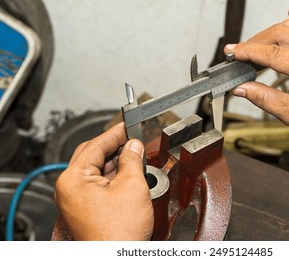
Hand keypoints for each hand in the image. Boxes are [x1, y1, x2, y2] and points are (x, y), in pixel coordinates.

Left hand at [54, 123, 153, 239]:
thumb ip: (132, 160)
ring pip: (95, 169)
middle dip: (113, 146)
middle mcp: (69, 189)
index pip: (95, 145)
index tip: (126, 125)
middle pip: (91, 155)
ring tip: (133, 155)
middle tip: (131, 138)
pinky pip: (96, 183)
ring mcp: (74, 199)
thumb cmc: (118, 234)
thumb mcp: (132, 187)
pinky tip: (127, 172)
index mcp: (73, 180)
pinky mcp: (83, 207)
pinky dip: (111, 175)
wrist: (116, 258)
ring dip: (114, 161)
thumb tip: (134, 146)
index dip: (114, 133)